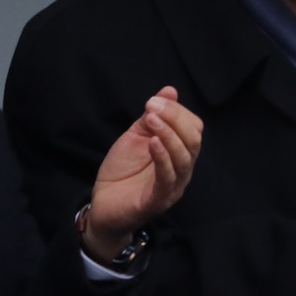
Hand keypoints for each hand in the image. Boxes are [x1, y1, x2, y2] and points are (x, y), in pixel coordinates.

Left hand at [81, 87, 202, 259]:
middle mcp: (181, 171)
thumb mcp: (135, 137)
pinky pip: (167, 179)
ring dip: (169, 135)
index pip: (193, 128)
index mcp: (179, 154)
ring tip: (152, 120)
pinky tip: (153, 143)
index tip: (154, 101)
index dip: (177, 112)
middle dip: (175, 119)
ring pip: (183, 158)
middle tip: (152, 107)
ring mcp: (172, 187)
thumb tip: (170, 90)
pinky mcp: (158, 201)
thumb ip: (152, 117)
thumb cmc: (122, 172)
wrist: (102, 206)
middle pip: (193, 141)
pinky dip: (163, 158)